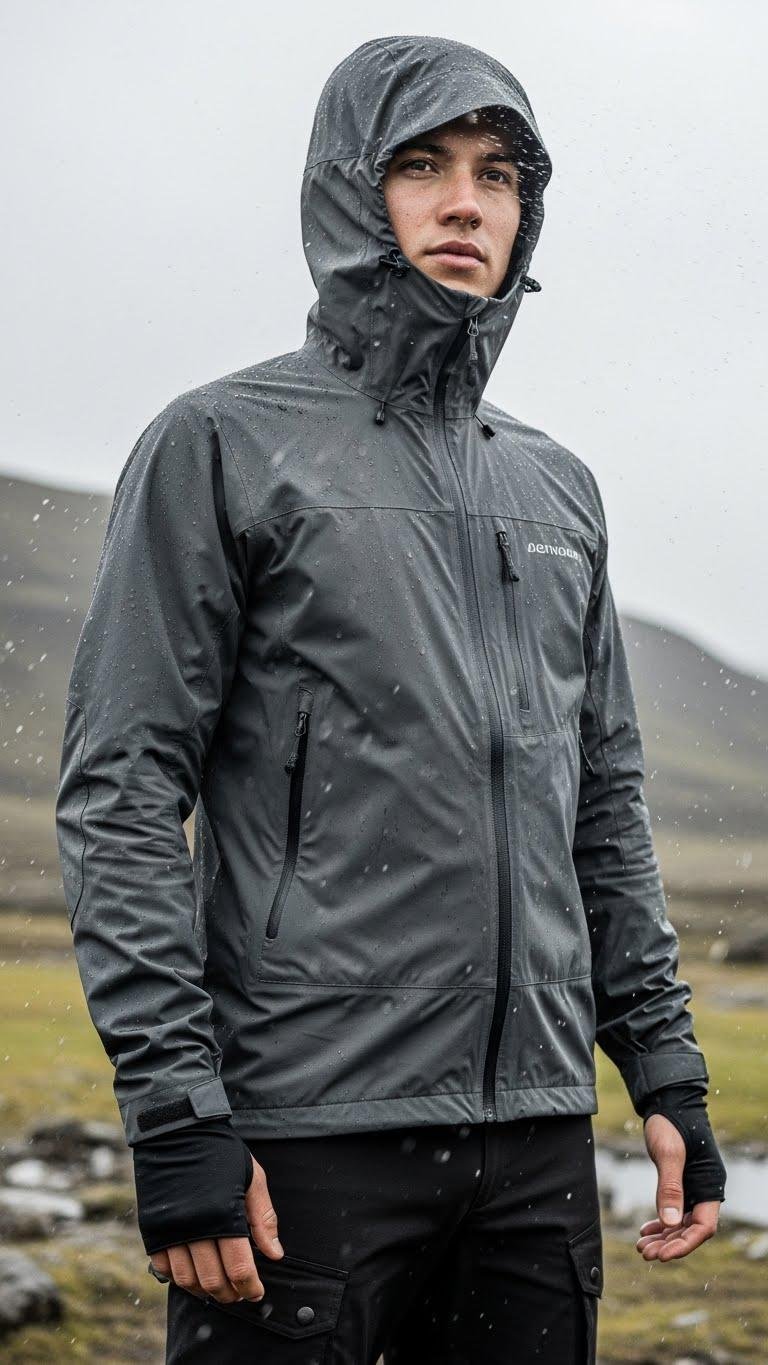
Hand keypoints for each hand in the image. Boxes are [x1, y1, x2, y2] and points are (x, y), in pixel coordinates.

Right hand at [149, 1151, 283, 1302]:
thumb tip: (275, 1254)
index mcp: (223, 1214)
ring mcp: (170, 1229)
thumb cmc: (219, 1151)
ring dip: (204, 1290)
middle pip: (213, 1281)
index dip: (250, 1287)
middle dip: (229, 1293)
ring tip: (217, 1286)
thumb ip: (264, 1218)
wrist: (176, 1129)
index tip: (256, 1293)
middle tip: (239, 1292)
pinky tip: (193, 1272)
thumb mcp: (252, 1177)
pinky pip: (163, 1267)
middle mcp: (195, 1226)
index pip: (239, 1268)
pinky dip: (179, 1277)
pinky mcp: (151, 1228)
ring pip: (187, 1280)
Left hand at [636, 1112, 719, 1260]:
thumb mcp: (669, 1155)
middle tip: (645, 1253)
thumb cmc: (671, 1124)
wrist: (667, 1101)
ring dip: (663, 1237)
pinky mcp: (681, 1182)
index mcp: (710, 1184)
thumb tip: (670, 1223)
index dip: (684, 1244)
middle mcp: (705, 1189)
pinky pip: (674, 1211)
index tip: (663, 1256)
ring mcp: (693, 1186)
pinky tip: (645, 1229)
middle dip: (670, 1244)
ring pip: (681, 1222)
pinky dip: (661, 1222)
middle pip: (691, 1229)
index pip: (703, 1227)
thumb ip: (670, 1188)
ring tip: (641, 1247)